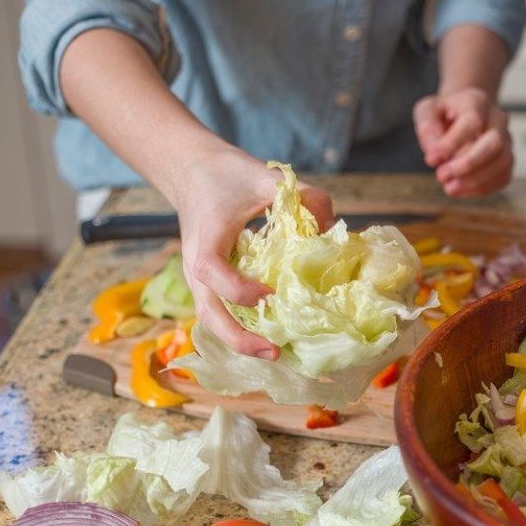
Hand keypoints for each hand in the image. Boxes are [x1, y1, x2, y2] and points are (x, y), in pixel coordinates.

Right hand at [168, 148, 333, 359]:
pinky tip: (269, 337)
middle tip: (274, 352)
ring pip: (210, 319)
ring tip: (275, 353)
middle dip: (238, 338)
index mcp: (206, 238)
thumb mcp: (267, 178)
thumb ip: (304, 197)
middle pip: (206, 312)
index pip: (211, 271)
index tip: (269, 296)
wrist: (192, 172)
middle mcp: (194, 264)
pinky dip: (239, 329)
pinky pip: (218, 312)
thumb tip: (333, 229)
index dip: (238, 289)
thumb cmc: (228, 175)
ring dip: (239, 340)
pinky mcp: (206, 282)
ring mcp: (197, 277)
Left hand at [413, 87, 513, 196]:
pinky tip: (461, 190)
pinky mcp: (507, 159)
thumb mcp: (427, 111)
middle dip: (468, 164)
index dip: (453, 143)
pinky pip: (503, 177)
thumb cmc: (443, 114)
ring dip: (475, 180)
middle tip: (442, 175)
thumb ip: (427, 128)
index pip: (473, 121)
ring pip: (503, 162)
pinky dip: (482, 188)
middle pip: (495, 143)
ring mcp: (506, 139)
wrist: (460, 115)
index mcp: (477, 101)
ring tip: (449, 187)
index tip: (432, 158)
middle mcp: (497, 119)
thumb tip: (434, 154)